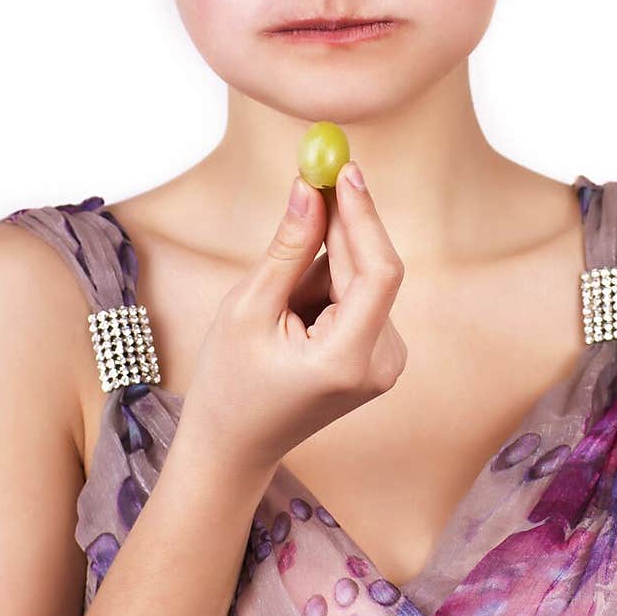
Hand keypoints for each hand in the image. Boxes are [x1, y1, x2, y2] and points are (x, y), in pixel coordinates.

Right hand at [182, 161, 407, 472]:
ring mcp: (386, 362)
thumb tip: (311, 188)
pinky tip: (294, 317)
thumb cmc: (230, 381)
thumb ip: (288, 247)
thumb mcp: (248, 308)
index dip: (364, 216)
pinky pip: (359, 297)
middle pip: (371, 271)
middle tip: (312, 175)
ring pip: (362, 281)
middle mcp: (382, 363)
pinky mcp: (380, 356)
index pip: (378, 272)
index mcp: (348, 360)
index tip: (343, 170)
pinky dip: (327, 288)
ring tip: (276, 307)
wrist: (235, 445)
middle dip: (338, 227)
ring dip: (323, 268)